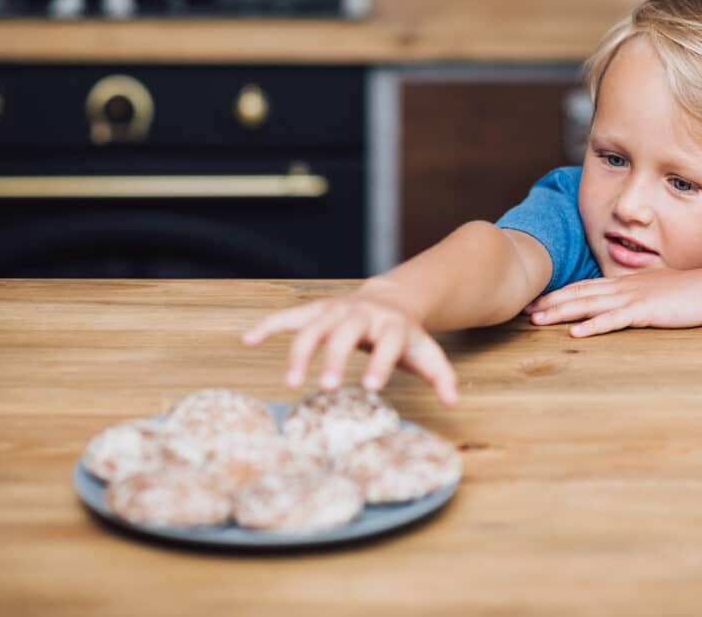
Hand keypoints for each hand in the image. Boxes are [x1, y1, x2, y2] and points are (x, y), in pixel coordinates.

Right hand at [241, 287, 458, 405]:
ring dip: (300, 351)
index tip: (371, 388)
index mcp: (394, 326)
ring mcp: (337, 310)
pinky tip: (247, 340)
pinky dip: (268, 325)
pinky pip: (289, 316)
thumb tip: (454, 401)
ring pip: (314, 326)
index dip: (380, 363)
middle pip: (345, 333)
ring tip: (290, 382)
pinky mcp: (316, 310)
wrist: (392, 301)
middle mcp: (363, 314)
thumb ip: (440, 376)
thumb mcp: (427, 353)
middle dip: (334, 358)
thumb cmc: (408, 337)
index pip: (388, 343)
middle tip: (323, 388)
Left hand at [524, 268, 701, 336]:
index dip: (559, 294)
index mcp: (624, 283)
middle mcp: (622, 288)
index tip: (537, 300)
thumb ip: (635, 295)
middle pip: (579, 294)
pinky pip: (614, 320)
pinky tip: (577, 334)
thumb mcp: (654, 291)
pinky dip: (594, 326)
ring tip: (538, 320)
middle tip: (524, 310)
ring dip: (562, 313)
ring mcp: (632, 298)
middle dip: (550, 302)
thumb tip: (622, 303)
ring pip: (589, 305)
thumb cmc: (686, 292)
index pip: (584, 288)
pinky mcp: (644, 312)